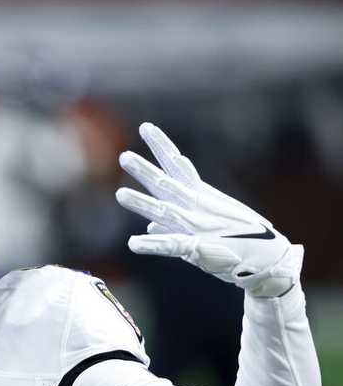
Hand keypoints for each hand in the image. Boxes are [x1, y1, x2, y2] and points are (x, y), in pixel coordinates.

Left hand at [116, 123, 301, 297]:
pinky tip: (133, 243)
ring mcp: (195, 226)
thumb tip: (149, 225)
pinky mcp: (196, 248)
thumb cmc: (236, 238)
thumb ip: (171, 225)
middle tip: (124, 156)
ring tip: (120, 194)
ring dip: (142, 203)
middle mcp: (195, 207)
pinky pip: (170, 245)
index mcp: (198, 196)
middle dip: (145, 171)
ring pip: (164, 211)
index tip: (146, 126)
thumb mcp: (202, 225)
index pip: (177, 166)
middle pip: (166, 184)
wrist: (266, 258)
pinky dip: (151, 245)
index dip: (161, 146)